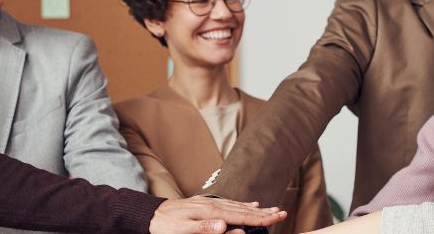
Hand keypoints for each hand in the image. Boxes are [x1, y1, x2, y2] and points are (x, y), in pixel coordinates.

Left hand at [149, 195, 286, 233]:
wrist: (151, 215)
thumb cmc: (166, 226)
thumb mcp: (182, 230)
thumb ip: (205, 228)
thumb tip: (225, 225)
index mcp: (210, 212)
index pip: (241, 216)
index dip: (260, 218)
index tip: (277, 217)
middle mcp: (213, 205)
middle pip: (244, 209)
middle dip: (264, 212)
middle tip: (282, 213)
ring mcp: (210, 203)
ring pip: (239, 206)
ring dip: (257, 208)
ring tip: (272, 209)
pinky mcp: (206, 204)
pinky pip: (230, 204)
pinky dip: (243, 205)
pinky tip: (250, 204)